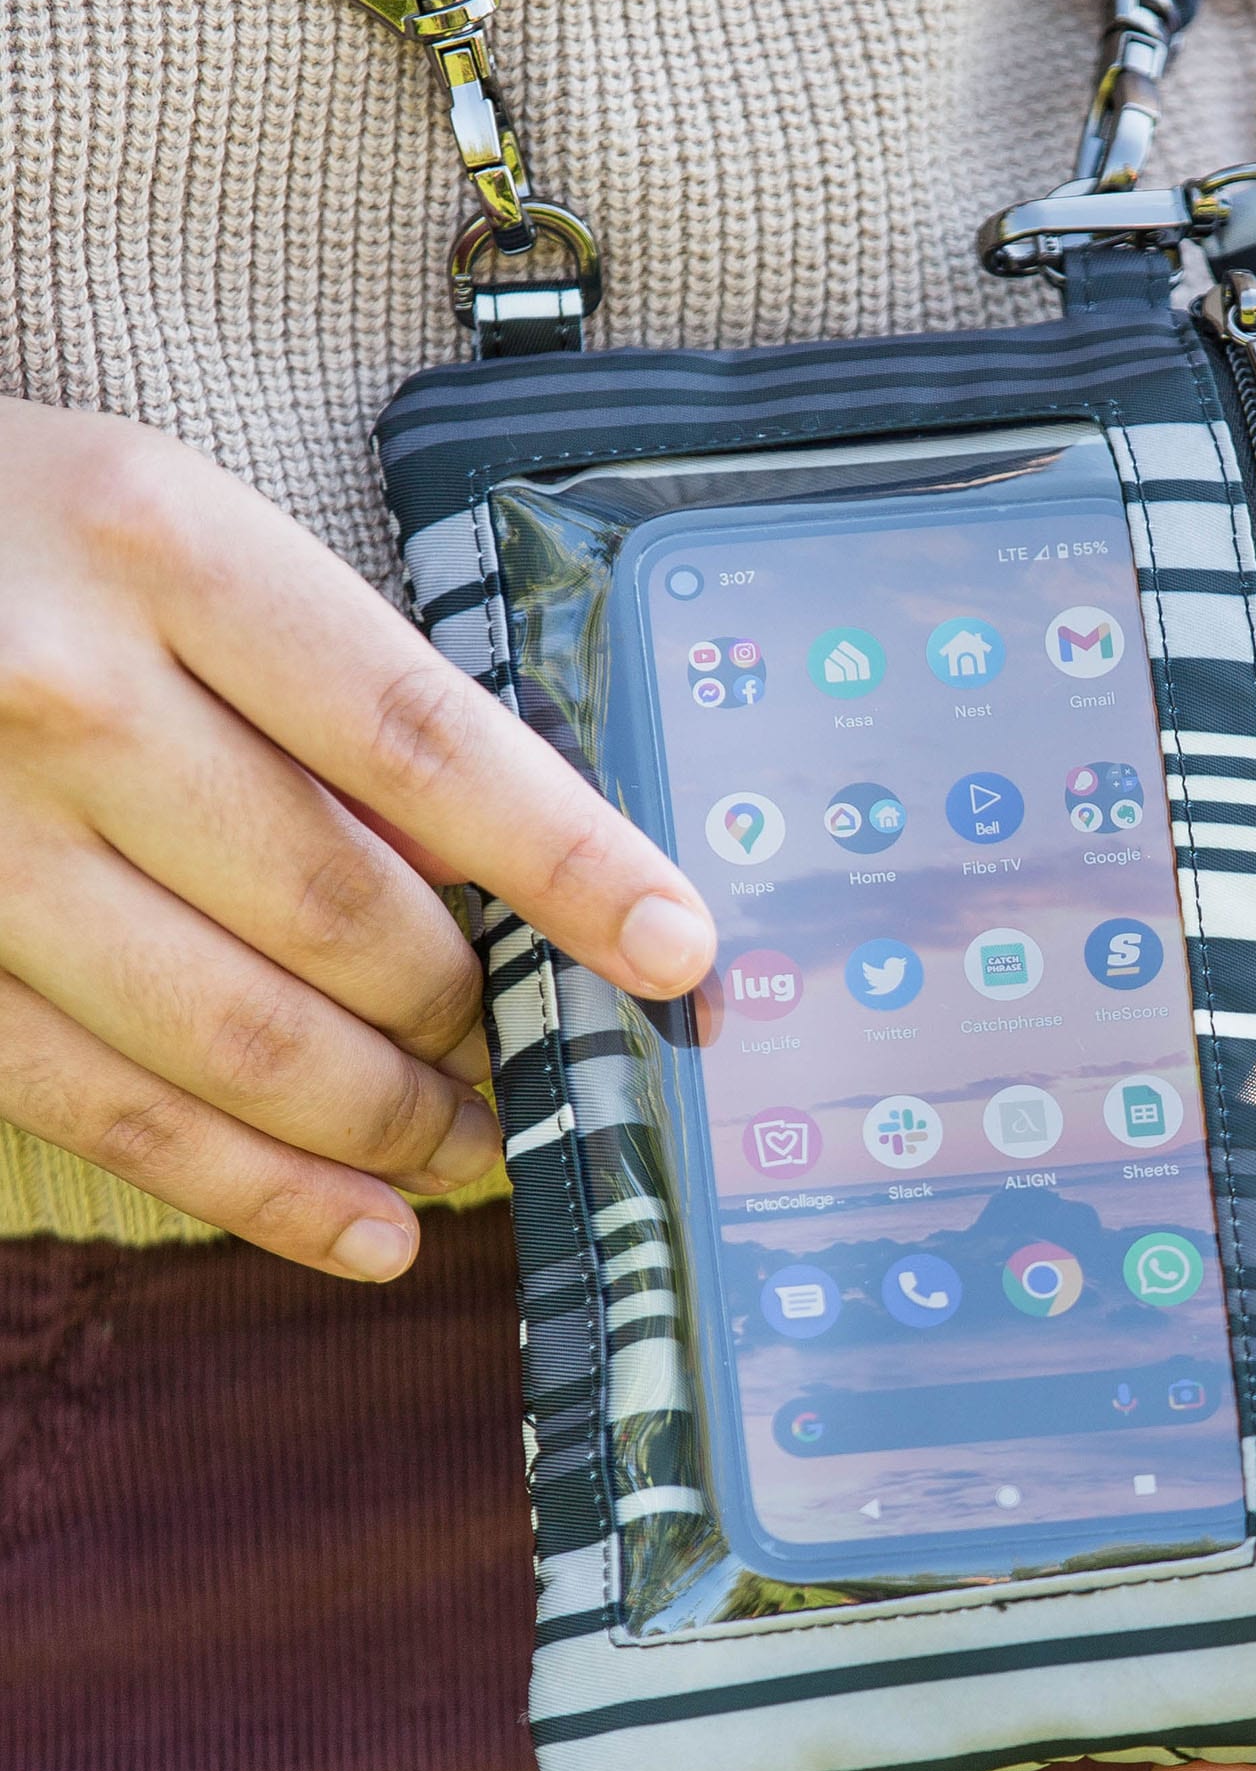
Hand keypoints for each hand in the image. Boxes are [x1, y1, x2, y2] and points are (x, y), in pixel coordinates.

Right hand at [0, 399, 714, 1279]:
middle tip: (551, 1058)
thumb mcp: (180, 540)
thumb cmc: (20, 540)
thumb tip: (486, 879)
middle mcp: (64, 695)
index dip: (569, 863)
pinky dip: (262, 1190)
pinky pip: (114, 1112)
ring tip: (484, 1148)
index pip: (424, 741)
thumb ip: (328, 693)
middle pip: (343, 914)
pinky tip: (366, 1230)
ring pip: (244, 1040)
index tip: (675, 950)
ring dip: (396, 1123)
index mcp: (165, 548)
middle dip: (476, 1015)